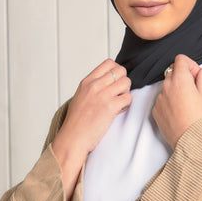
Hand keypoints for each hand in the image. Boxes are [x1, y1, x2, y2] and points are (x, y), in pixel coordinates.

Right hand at [52, 59, 131, 200]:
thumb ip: (93, 87)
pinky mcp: (110, 107)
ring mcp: (103, 95)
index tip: (115, 82)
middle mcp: (95, 85)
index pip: (109, 63)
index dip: (116, 71)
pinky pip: (128, 98)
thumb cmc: (76, 122)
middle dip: (123, 82)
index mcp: (87, 81)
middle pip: (121, 71)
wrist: (73, 138)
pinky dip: (126, 105)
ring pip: (127, 83)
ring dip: (126, 93)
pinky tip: (118, 111)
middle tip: (118, 94)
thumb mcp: (81, 97)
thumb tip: (108, 83)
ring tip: (118, 103)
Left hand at [152, 54, 201, 148]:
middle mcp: (166, 86)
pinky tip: (179, 113)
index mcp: (180, 79)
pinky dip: (169, 102)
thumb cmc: (199, 117)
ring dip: (175, 90)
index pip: (181, 59)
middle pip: (173, 72)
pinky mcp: (155, 110)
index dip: (190, 65)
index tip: (196, 76)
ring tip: (186, 104)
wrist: (189, 139)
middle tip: (193, 90)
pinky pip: (162, 100)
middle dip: (183, 77)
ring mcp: (159, 98)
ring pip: (167, 87)